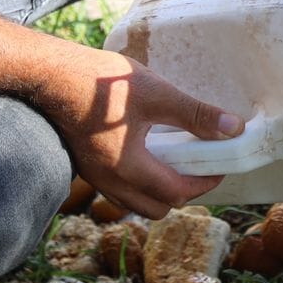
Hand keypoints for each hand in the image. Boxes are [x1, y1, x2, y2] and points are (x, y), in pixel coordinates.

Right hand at [49, 49, 239, 217]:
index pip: (178, 193)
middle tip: (200, 163)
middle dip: (185, 191)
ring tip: (177, 158)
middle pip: (158, 208)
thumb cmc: (99, 83)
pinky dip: (141, 182)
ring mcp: (96, 177)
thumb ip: (196, 114)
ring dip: (161, 189)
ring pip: (137, 202)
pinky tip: (148, 151)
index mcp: (129, 169)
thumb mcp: (156, 93)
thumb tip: (232, 128)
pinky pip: (120, 189)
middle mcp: (110, 182)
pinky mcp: (87, 166)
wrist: (50, 75)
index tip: (220, 163)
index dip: (206, 182)